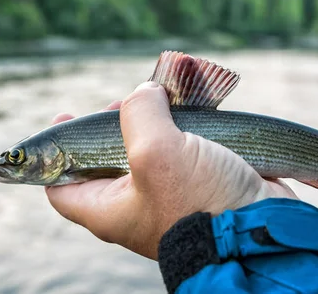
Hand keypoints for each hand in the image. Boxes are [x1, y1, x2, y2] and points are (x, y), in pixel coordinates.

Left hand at [45, 81, 296, 259]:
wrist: (260, 225)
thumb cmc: (200, 202)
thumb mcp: (156, 153)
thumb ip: (139, 113)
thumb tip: (146, 92)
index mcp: (108, 209)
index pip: (61, 185)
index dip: (57, 152)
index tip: (65, 117)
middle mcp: (134, 203)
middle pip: (106, 159)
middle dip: (115, 123)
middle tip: (128, 100)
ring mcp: (167, 193)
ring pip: (148, 149)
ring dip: (153, 119)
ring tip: (161, 94)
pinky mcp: (197, 181)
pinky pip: (180, 149)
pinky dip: (182, 126)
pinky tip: (189, 107)